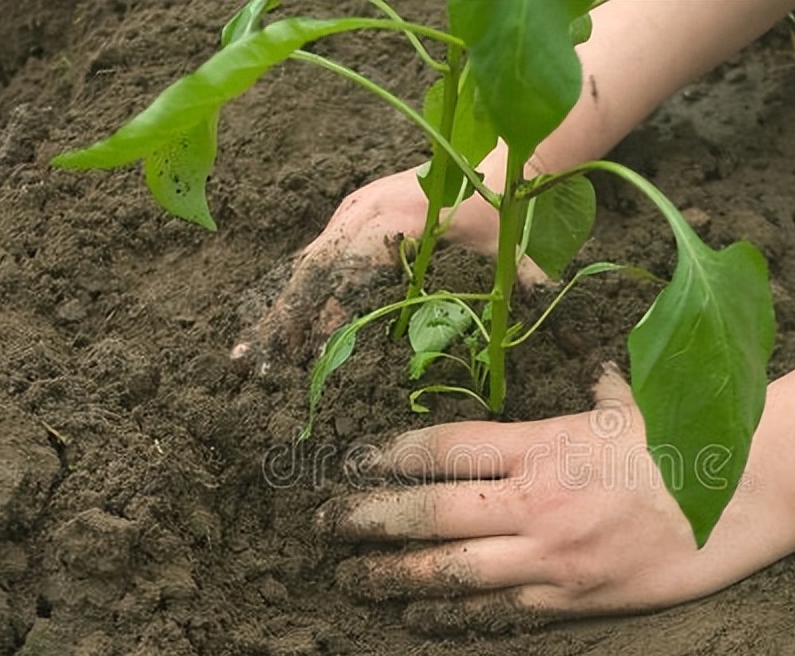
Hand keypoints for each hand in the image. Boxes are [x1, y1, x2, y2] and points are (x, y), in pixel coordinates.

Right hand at [230, 164, 542, 374]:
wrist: (488, 154)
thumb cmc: (497, 202)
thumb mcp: (503, 239)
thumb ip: (520, 268)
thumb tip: (537, 290)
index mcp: (396, 214)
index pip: (346, 261)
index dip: (323, 303)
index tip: (307, 343)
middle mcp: (365, 208)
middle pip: (313, 266)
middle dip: (284, 315)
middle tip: (257, 361)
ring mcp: (353, 210)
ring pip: (309, 264)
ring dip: (284, 309)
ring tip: (256, 355)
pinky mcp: (352, 215)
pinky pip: (319, 257)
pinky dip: (301, 292)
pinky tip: (283, 329)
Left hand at [319, 365, 717, 634]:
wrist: (755, 492)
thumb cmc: (693, 437)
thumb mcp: (629, 400)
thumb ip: (588, 391)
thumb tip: (582, 366)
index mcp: (546, 442)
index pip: (444, 448)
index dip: (387, 457)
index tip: (349, 462)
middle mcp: (540, 500)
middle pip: (429, 513)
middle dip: (366, 520)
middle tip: (321, 524)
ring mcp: (556, 556)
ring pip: (452, 572)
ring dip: (392, 576)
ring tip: (350, 579)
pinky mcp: (578, 600)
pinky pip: (499, 613)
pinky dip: (452, 617)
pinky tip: (417, 618)